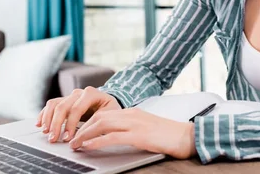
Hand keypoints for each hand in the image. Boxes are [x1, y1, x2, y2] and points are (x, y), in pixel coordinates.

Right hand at [36, 86, 120, 142]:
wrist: (109, 104)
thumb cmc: (110, 110)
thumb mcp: (110, 115)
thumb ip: (98, 122)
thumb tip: (84, 136)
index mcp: (91, 94)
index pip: (77, 108)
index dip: (71, 124)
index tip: (67, 138)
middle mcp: (79, 93)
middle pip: (63, 106)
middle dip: (56, 124)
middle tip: (54, 138)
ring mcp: (70, 96)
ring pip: (54, 104)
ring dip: (48, 119)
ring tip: (46, 133)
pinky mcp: (65, 101)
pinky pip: (51, 105)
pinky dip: (44, 114)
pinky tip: (39, 124)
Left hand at [68, 108, 196, 159]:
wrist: (187, 136)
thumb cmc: (168, 136)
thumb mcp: (146, 128)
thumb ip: (130, 129)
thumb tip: (113, 137)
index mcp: (133, 112)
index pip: (104, 114)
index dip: (88, 123)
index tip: (77, 132)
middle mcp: (132, 114)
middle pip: (99, 117)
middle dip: (82, 128)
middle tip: (71, 139)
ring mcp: (135, 123)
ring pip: (102, 124)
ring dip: (85, 135)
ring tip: (75, 144)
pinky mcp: (139, 135)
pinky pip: (112, 137)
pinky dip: (96, 141)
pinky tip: (88, 147)